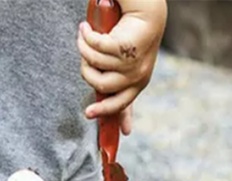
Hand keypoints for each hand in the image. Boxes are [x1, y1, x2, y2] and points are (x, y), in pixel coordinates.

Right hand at [77, 0, 165, 133]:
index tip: (88, 113)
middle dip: (87, 72)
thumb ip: (112, 83)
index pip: (120, 104)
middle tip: (84, 61)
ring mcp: (132, 64)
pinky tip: (85, 28)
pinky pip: (95, 46)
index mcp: (137, 84)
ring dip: (85, 48)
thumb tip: (97, 102)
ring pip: (95, 63)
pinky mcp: (125, 49)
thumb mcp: (122, 66)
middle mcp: (137, 77)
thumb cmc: (132, 40)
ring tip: (85, 36)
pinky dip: (87, 36)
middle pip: (101, 85)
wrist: (147, 15)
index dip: (103, 111)